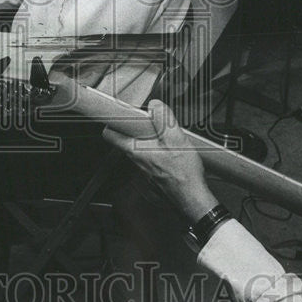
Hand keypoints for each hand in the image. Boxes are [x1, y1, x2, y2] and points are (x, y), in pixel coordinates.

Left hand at [101, 100, 219, 222]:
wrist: (191, 195)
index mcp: (136, 150)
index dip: (113, 120)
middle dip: (136, 126)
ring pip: (139, 145)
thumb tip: (155, 106)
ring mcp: (143, 166)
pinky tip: (171, 147)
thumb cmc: (184, 174)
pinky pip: (149, 153)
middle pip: (126, 137)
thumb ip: (164, 120)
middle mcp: (136, 159)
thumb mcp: (177, 139)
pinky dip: (157, 146)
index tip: (120, 112)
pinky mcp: (152, 170)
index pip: (110, 134)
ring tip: (165, 133)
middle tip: (150, 119)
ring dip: (149, 136)